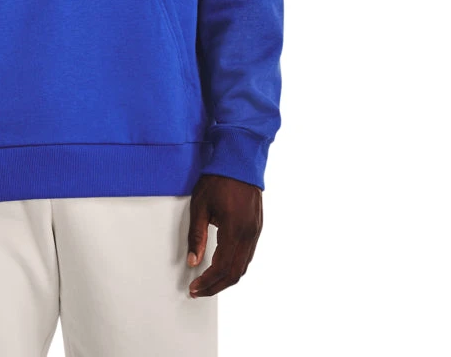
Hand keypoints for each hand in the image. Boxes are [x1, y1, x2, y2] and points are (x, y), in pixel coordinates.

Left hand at [186, 174, 262, 297]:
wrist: (239, 160)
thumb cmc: (218, 179)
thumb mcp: (200, 206)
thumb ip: (197, 236)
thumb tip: (193, 261)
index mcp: (234, 230)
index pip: (221, 267)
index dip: (207, 281)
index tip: (194, 287)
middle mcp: (248, 234)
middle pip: (234, 273)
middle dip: (215, 286)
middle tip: (198, 290)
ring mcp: (255, 232)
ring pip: (243, 266)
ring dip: (226, 278)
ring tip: (208, 282)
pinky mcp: (256, 228)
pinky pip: (247, 255)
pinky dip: (234, 266)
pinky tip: (222, 266)